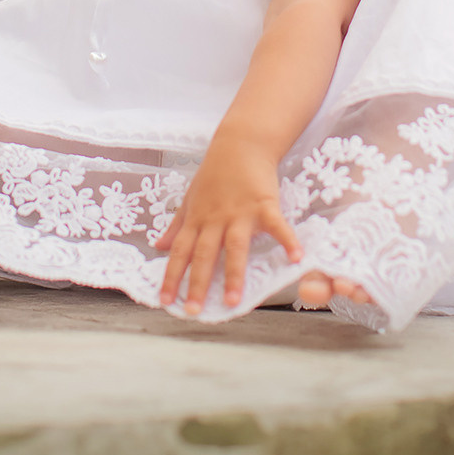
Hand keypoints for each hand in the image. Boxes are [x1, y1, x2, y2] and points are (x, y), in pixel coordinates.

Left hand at [155, 134, 300, 314]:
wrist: (239, 144)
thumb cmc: (215, 173)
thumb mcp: (190, 199)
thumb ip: (176, 226)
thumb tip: (158, 246)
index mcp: (196, 220)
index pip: (180, 252)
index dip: (171, 276)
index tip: (165, 300)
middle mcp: (215, 219)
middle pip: (204, 254)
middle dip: (197, 284)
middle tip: (193, 310)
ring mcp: (240, 213)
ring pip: (234, 247)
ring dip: (233, 274)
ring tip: (232, 301)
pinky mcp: (264, 204)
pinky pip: (276, 226)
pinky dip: (287, 241)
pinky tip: (296, 258)